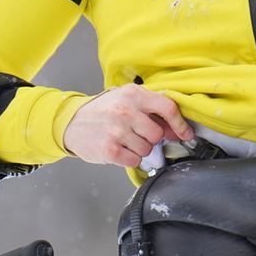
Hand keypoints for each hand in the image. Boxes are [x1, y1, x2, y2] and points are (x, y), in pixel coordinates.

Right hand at [61, 84, 194, 168]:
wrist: (71, 122)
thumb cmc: (102, 111)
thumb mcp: (126, 100)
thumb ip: (151, 110)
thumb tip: (175, 129)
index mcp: (133, 94)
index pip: (168, 107)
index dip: (180, 123)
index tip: (184, 133)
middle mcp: (125, 111)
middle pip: (157, 134)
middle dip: (151, 138)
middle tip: (138, 134)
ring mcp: (117, 131)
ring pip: (147, 149)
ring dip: (139, 149)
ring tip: (124, 140)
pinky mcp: (110, 150)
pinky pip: (134, 161)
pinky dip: (130, 158)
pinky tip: (119, 149)